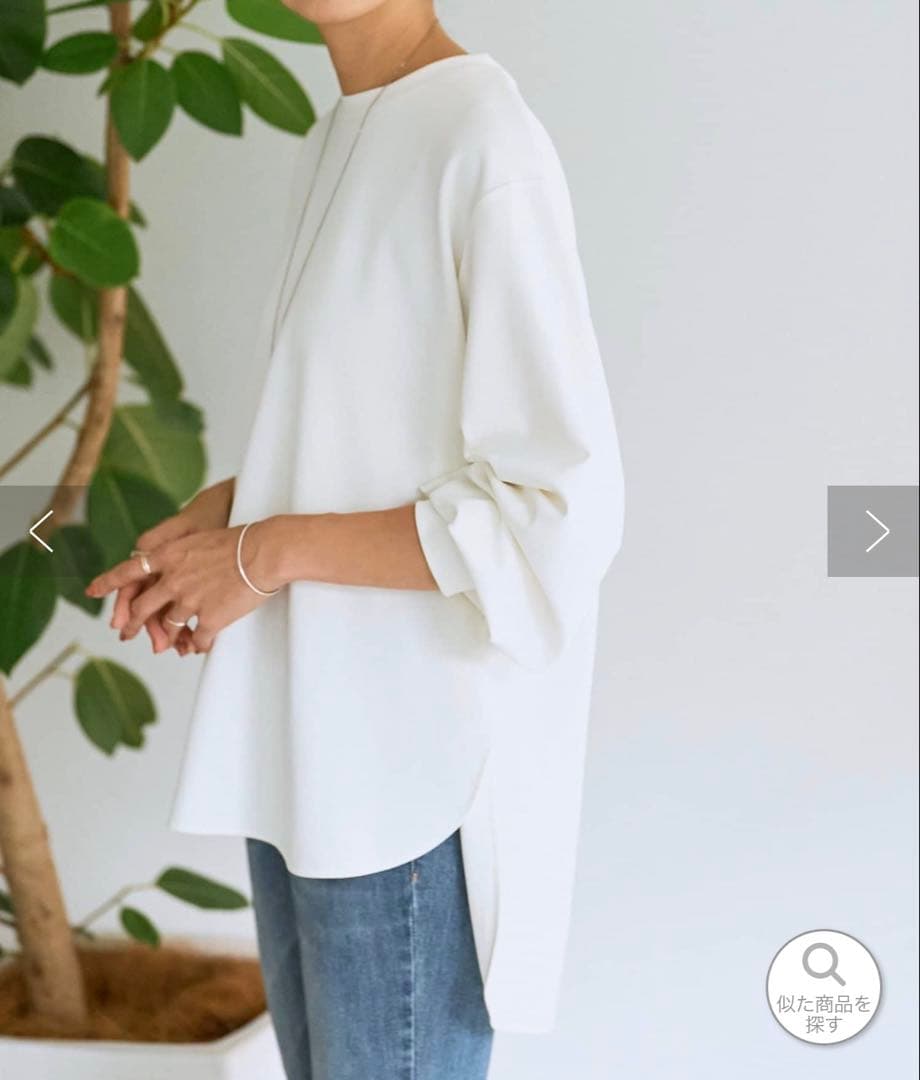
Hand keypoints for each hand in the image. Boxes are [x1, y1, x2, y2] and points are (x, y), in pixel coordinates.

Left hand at [88, 519, 283, 654]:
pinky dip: (199, 644)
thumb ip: (182, 557)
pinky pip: (199, 638)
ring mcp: (189, 601)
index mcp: (169, 556)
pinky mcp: (209, 619)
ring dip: (167, 638)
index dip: (107, 582)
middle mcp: (173, 580)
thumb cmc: (241, 540)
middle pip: (143, 607)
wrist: (264, 552)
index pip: (128, 571)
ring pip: (169, 627)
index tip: (91, 591)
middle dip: (132, 624)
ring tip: (168, 645)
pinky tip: (202, 646)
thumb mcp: (201, 539)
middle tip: (125, 634)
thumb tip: (175, 569)